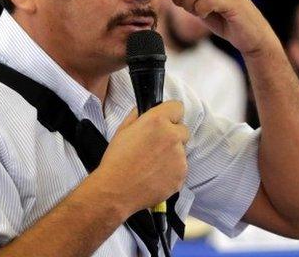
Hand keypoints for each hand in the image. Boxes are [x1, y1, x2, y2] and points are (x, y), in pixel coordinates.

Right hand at [97, 101, 188, 215]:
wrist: (115, 191)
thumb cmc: (116, 161)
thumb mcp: (122, 130)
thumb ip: (139, 115)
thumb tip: (148, 110)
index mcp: (157, 121)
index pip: (177, 107)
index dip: (170, 114)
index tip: (165, 121)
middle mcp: (172, 137)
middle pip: (183, 130)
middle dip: (172, 135)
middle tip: (155, 146)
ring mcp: (179, 157)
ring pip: (182, 151)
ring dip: (172, 154)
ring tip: (152, 164)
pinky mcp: (181, 175)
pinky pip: (181, 168)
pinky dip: (171, 171)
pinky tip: (155, 175)